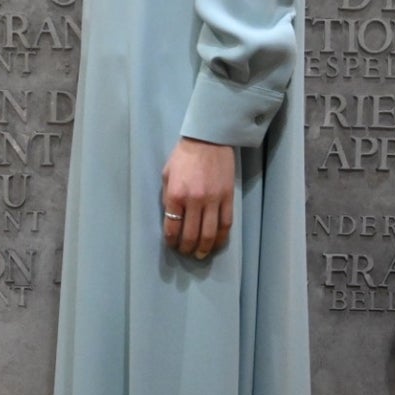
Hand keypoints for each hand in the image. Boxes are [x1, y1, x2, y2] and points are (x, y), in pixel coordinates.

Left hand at [161, 137, 235, 257]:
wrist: (208, 140)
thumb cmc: (184, 155)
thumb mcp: (167, 174)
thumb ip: (167, 196)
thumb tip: (171, 216)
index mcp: (176, 195)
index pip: (172, 226)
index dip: (171, 240)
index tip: (172, 244)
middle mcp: (194, 200)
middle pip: (191, 234)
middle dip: (187, 248)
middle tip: (186, 252)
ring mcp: (213, 200)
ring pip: (210, 234)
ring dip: (204, 248)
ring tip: (201, 254)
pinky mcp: (227, 198)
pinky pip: (226, 224)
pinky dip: (222, 237)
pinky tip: (217, 243)